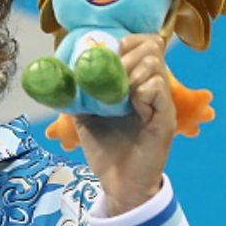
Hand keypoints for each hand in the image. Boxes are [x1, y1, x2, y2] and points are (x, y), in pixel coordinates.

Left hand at [74, 34, 176, 215]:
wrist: (118, 183)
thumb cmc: (106, 149)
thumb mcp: (85, 114)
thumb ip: (79, 92)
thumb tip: (59, 74)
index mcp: (139, 82)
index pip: (147, 43)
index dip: (128, 41)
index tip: (110, 55)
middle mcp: (154, 88)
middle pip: (152, 46)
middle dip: (126, 55)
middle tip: (112, 74)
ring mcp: (162, 103)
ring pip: (154, 64)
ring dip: (130, 72)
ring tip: (119, 93)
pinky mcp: (165, 119)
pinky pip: (156, 89)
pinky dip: (139, 92)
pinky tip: (131, 106)